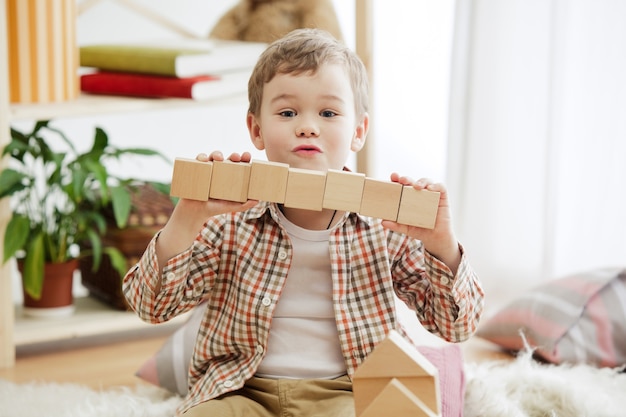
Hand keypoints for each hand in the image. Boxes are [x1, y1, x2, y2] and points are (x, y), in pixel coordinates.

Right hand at [155, 151, 256, 271]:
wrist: (195, 212)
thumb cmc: (214, 208)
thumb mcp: (231, 207)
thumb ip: (244, 205)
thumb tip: (257, 200)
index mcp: (229, 176)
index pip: (238, 165)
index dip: (243, 159)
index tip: (247, 156)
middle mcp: (219, 170)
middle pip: (227, 159)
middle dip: (232, 155)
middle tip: (236, 157)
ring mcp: (207, 169)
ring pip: (212, 156)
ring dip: (217, 154)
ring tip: (219, 158)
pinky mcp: (196, 170)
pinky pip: (197, 161)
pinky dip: (200, 157)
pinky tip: (203, 159)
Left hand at [381, 173, 460, 273]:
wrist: (435, 238)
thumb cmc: (420, 230)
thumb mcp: (405, 228)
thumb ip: (395, 225)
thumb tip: (383, 222)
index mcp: (409, 198)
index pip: (402, 185)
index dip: (397, 180)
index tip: (393, 177)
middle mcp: (419, 194)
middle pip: (413, 181)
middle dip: (407, 178)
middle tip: (402, 180)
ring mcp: (431, 194)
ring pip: (427, 181)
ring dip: (421, 181)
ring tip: (416, 186)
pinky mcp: (442, 198)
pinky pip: (441, 188)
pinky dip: (436, 186)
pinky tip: (430, 189)